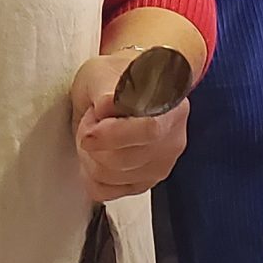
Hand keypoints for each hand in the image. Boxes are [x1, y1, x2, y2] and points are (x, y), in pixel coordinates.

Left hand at [68, 50, 188, 203]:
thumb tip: (106, 108)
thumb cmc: (115, 78)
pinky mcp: (145, 182)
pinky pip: (106, 191)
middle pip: (126, 159)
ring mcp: (161, 164)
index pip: (148, 131)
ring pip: (113, 177)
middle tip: (90, 122)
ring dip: (90, 157)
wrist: (127, 88)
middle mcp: (172, 138)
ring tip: (95, 135)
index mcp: (169, 105)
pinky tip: (96, 155)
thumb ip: (106, 90)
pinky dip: (91, 175)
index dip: (112, 134)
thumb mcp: (104, 72)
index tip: (90, 125)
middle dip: (93, 143)